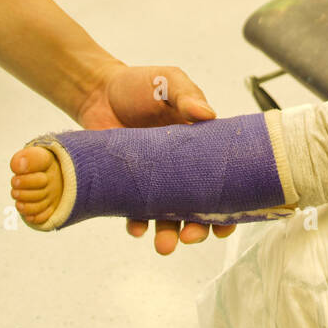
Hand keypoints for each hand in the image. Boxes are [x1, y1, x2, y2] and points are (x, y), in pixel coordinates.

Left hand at [74, 64, 235, 254]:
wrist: (98, 90)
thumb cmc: (140, 84)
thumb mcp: (169, 81)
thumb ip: (187, 95)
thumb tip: (207, 113)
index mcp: (200, 145)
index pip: (221, 178)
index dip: (229, 203)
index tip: (228, 222)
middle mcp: (181, 168)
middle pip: (197, 206)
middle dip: (198, 227)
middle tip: (193, 236)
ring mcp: (154, 178)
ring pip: (167, 215)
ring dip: (169, 234)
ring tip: (166, 246)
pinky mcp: (127, 183)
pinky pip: (134, 210)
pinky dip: (137, 223)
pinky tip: (137, 228)